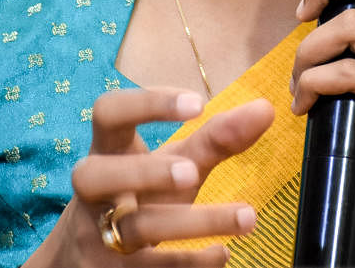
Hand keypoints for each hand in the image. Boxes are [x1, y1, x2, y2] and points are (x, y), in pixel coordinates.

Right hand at [26, 88, 273, 266]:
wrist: (90, 253)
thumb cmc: (142, 193)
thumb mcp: (174, 163)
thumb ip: (216, 138)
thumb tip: (265, 108)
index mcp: (107, 149)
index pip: (108, 112)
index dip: (147, 103)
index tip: (198, 104)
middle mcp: (93, 191)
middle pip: (97, 175)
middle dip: (146, 172)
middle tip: (193, 172)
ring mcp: (95, 234)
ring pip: (137, 228)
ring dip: (194, 222)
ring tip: (248, 217)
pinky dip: (190, 263)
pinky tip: (223, 254)